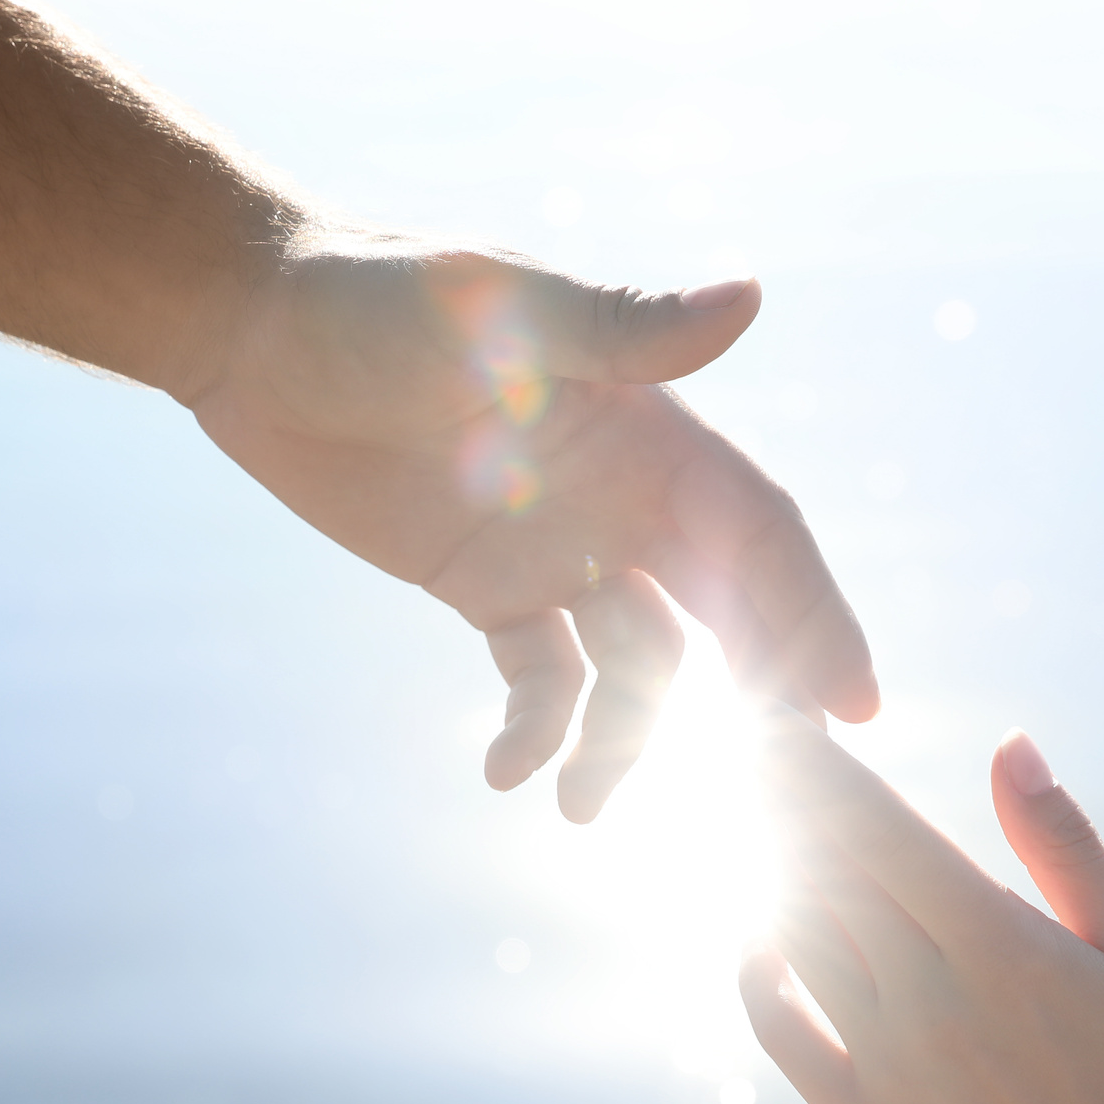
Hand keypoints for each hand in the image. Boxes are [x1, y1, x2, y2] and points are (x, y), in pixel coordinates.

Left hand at [188, 241, 878, 820]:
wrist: (253, 326)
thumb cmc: (378, 294)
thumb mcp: (503, 311)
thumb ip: (625, 329)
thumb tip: (751, 298)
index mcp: (648, 430)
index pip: (758, 534)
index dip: (813, 613)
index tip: (850, 705)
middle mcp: (620, 496)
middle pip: (721, 611)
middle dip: (758, 696)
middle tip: (776, 792)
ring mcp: (554, 547)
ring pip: (632, 664)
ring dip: (624, 739)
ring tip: (583, 808)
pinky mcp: (483, 585)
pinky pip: (538, 677)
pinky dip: (538, 729)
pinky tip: (507, 773)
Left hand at [743, 712, 1103, 1103]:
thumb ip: (1064, 844)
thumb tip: (1010, 742)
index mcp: (1000, 949)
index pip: (874, 829)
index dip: (814, 766)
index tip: (777, 715)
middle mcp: (928, 1002)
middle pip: (820, 870)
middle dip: (778, 798)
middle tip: (748, 740)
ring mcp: (884, 1065)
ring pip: (794, 935)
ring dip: (766, 866)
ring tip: (752, 811)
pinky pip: (779, 1028)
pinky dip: (757, 968)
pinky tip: (760, 927)